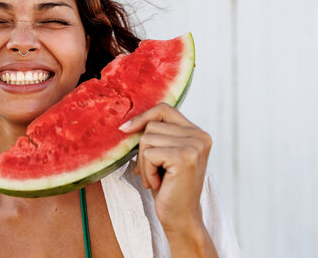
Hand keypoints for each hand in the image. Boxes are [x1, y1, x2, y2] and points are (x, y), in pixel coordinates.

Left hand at [119, 103, 217, 256]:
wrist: (180, 217)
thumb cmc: (168, 187)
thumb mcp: (162, 155)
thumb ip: (155, 135)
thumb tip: (126, 125)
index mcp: (197, 133)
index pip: (164, 109)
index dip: (143, 117)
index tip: (126, 129)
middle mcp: (200, 136)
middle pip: (152, 125)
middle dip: (143, 150)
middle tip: (153, 171)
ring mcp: (194, 146)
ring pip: (147, 138)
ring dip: (144, 162)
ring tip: (157, 178)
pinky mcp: (185, 157)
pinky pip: (149, 153)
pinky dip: (147, 170)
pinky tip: (159, 183)